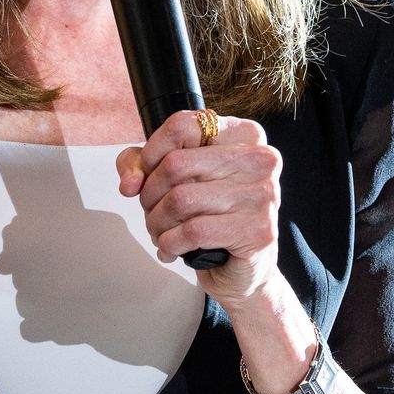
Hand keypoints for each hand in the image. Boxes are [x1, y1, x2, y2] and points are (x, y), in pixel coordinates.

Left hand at [117, 109, 282, 308]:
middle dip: (150, 195)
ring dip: (157, 223)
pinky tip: (172, 248)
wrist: (240, 268)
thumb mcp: (171, 178)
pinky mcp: (258, 230)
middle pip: (176, 165)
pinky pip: (194, 231)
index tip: (147, 173)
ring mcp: (263, 194)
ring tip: (160, 232)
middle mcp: (259, 159)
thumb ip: (140, 165)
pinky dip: (170, 243)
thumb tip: (130, 182)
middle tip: (152, 211)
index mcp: (243, 135)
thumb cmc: (210, 216)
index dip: (152, 152)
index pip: (183, 125)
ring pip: (181, 200)